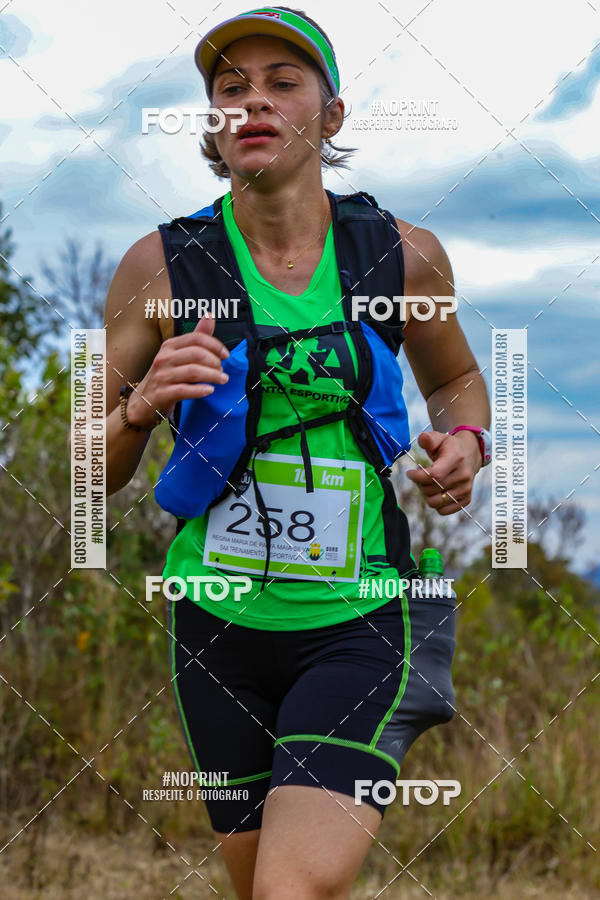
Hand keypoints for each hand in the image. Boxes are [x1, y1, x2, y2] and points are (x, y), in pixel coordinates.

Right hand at [126, 315, 229, 429]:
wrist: (144, 402)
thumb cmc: (166, 376)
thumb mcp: (178, 355)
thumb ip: (196, 337)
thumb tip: (209, 315)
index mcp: (169, 346)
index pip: (196, 338)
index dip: (215, 345)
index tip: (226, 355)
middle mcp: (164, 358)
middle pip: (197, 354)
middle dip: (215, 362)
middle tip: (222, 371)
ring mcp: (162, 376)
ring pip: (193, 372)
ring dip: (212, 376)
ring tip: (222, 380)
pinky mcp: (162, 393)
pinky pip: (184, 390)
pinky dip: (200, 390)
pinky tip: (209, 390)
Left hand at [405, 429, 481, 514]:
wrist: (471, 454)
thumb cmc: (450, 447)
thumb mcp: (439, 438)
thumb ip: (429, 439)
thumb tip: (423, 439)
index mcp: (455, 459)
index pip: (433, 475)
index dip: (417, 477)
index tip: (410, 473)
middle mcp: (463, 475)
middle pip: (431, 490)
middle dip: (420, 484)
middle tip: (421, 476)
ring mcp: (466, 489)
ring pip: (436, 502)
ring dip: (427, 495)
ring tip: (429, 484)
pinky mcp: (466, 499)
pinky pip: (444, 510)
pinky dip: (436, 504)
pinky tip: (437, 492)